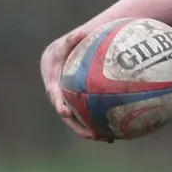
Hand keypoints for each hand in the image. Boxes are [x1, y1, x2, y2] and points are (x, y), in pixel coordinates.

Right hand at [39, 27, 104, 141]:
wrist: (61, 56)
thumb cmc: (64, 48)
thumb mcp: (65, 43)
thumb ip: (72, 39)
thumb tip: (81, 32)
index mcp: (53, 85)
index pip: (55, 97)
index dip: (60, 106)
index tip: (65, 112)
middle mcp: (60, 98)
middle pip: (68, 117)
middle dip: (79, 127)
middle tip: (93, 135)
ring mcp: (69, 104)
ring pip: (80, 121)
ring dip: (91, 131)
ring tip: (107, 139)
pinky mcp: (79, 106)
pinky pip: (89, 116)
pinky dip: (101, 123)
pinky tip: (118, 130)